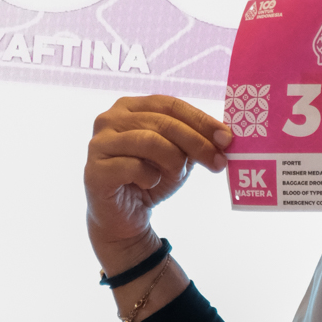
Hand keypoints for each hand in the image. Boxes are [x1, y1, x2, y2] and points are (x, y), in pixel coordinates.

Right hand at [84, 94, 230, 271]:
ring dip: (173, 161)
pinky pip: (133, 167)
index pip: (170, 104)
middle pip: (163, 122)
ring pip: (149, 141)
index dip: (201, 120)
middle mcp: (109, 119)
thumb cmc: (149, 179)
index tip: (227, 138)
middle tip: (219, 162)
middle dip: (197, 143)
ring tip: (177, 175)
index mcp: (130, 107)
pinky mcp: (94, 170)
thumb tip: (225, 137)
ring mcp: (98, 143)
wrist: (124, 218)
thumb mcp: (178, 156)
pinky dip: (150, 177)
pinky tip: (150, 184)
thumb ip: (195, 141)